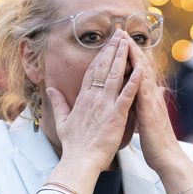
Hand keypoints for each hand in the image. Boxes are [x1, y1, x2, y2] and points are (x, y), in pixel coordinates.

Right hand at [43, 31, 141, 193]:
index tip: (107, 43)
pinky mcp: (116, 115)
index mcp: (83, 98)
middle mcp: (94, 97)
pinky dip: (135, 80)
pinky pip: (127, 94)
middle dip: (112, 48)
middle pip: (104, 67)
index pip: (93, 71)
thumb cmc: (73, 145)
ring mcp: (105, 105)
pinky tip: (141, 68)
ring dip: (123, 57)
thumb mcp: (62, 121)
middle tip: (120, 33)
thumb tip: (51, 89)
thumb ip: (58, 103)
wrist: (79, 160)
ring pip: (115, 75)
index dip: (100, 55)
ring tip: (129, 41)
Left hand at [127, 40, 192, 192]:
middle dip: (130, 48)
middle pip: (140, 67)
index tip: (118, 41)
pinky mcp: (152, 112)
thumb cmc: (157, 142)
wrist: (168, 159)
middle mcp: (151, 96)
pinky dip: (142, 77)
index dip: (128, 56)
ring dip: (135, 56)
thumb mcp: (152, 118)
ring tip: (126, 40)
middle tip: (119, 31)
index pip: (137, 72)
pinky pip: (146, 91)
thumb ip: (152, 102)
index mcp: (147, 98)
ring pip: (144, 74)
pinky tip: (138, 65)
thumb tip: (157, 90)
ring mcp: (152, 102)